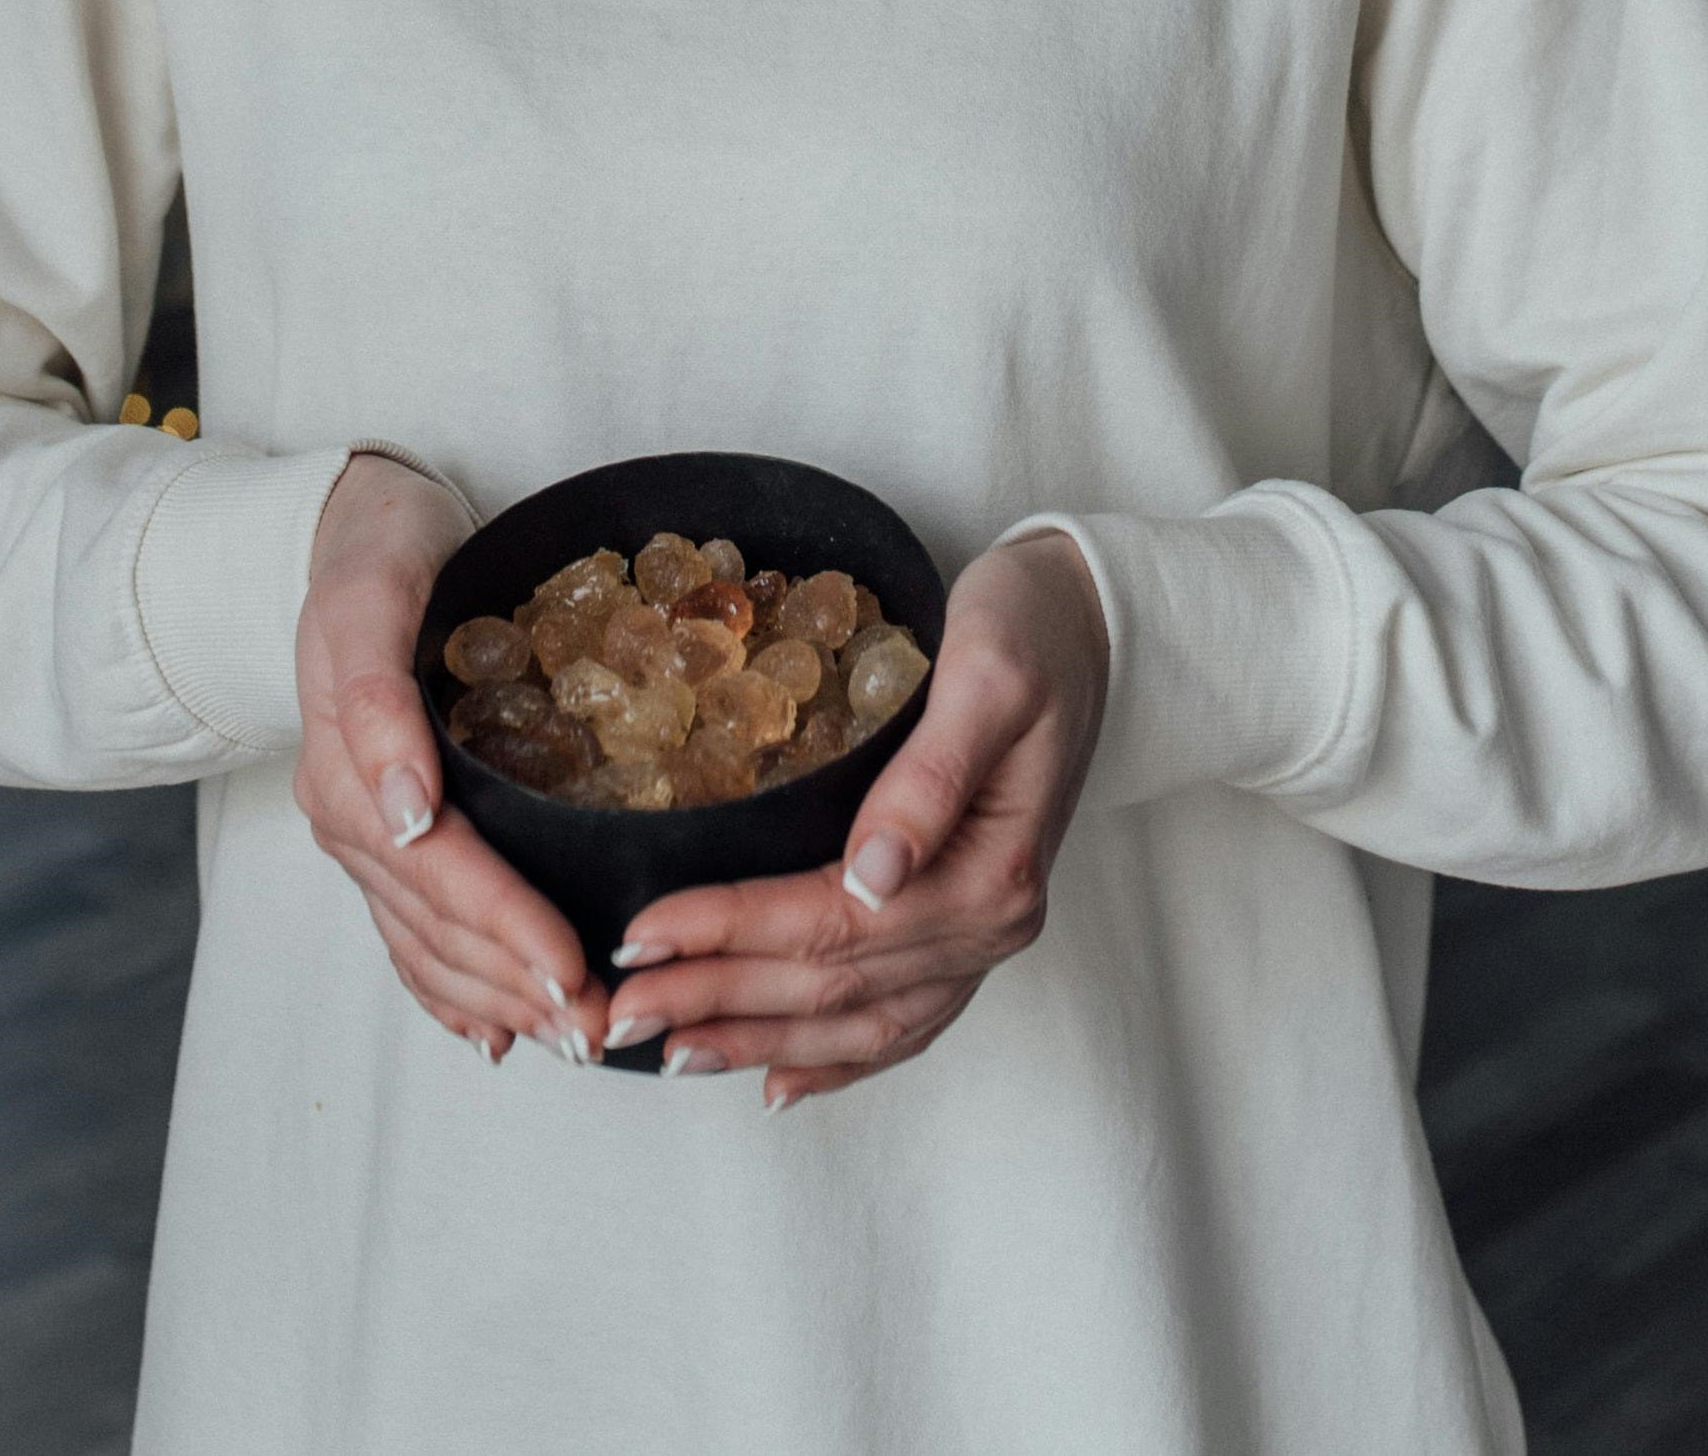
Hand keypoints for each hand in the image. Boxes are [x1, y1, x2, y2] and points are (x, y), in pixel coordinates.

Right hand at [293, 453, 613, 1065]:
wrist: (350, 533)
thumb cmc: (378, 558)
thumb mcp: (371, 603)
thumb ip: (377, 705)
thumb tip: (406, 813)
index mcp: (349, 770)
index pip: (444, 874)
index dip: (509, 930)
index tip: (574, 976)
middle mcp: (352, 818)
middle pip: (439, 928)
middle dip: (518, 988)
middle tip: (600, 1033)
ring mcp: (363, 834)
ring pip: (427, 945)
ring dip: (496, 1002)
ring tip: (568, 1040)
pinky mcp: (381, 836)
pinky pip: (409, 932)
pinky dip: (449, 990)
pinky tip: (492, 1031)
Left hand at [602, 533, 1108, 1109]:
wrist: (1091, 626)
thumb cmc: (1033, 632)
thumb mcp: (987, 676)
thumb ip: (931, 776)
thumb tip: (874, 875)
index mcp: (990, 868)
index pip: (834, 922)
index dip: (730, 932)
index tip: (639, 935)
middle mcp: (991, 922)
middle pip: (832, 983)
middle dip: (717, 999)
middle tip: (615, 1015)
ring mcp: (983, 938)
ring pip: (857, 1020)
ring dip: (759, 1042)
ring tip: (669, 1054)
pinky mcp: (969, 929)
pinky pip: (900, 1021)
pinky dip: (835, 1058)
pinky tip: (774, 1080)